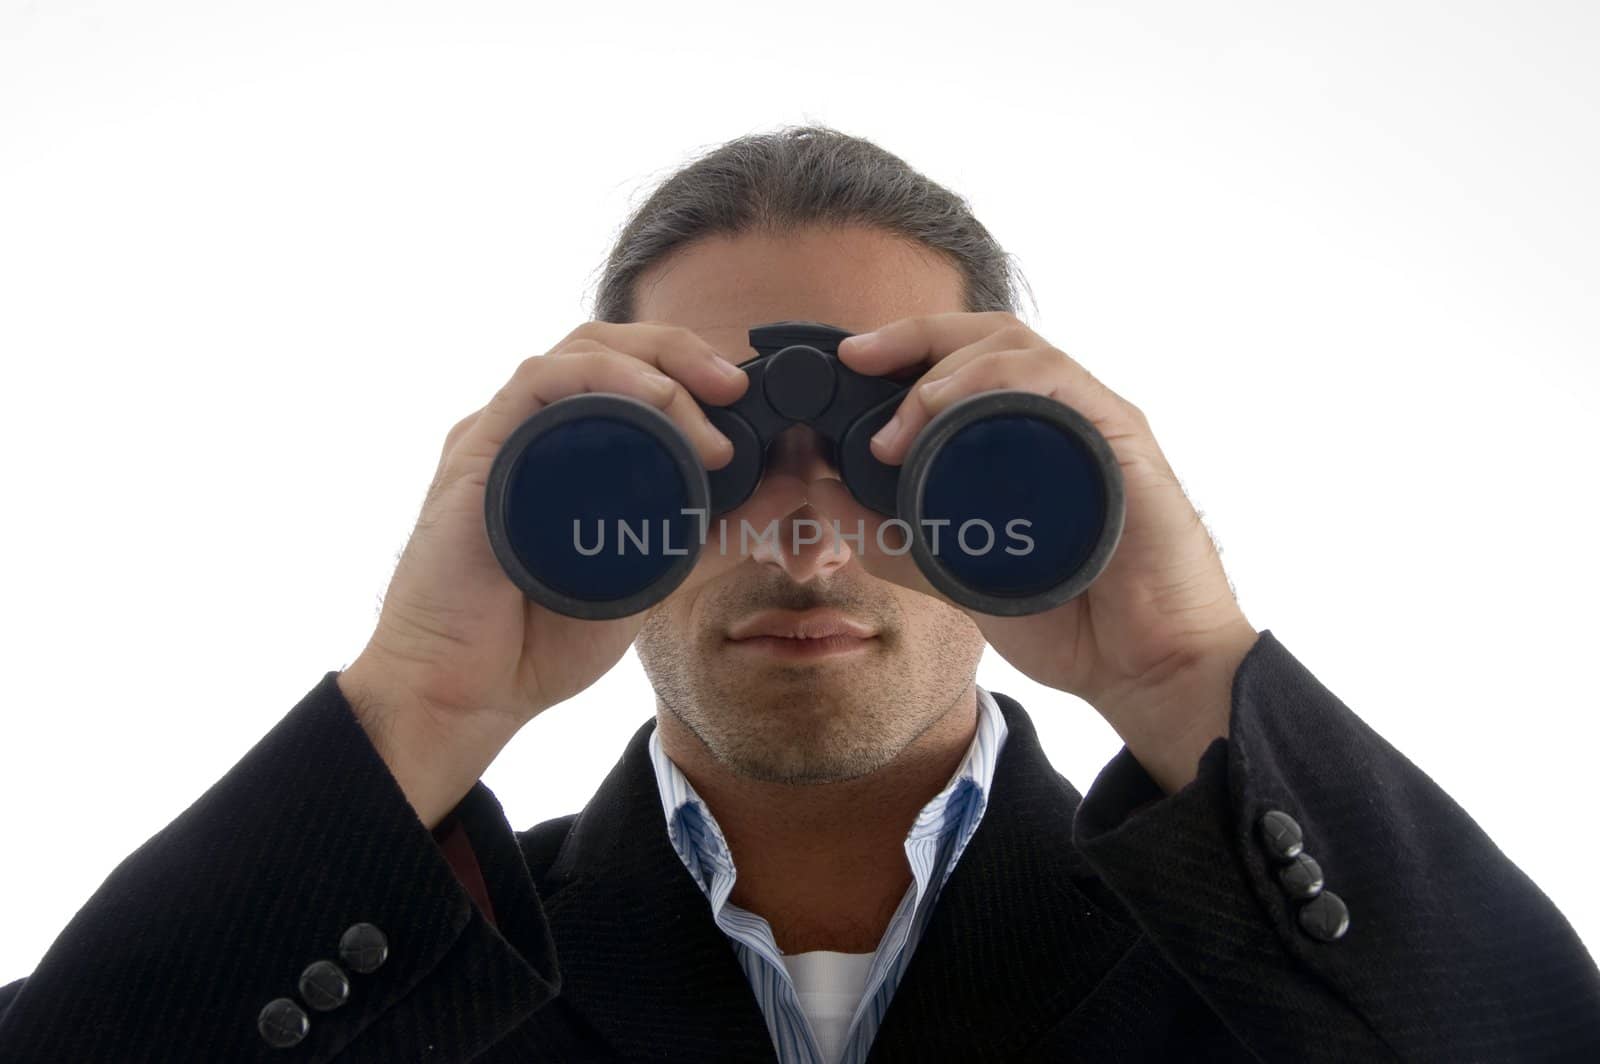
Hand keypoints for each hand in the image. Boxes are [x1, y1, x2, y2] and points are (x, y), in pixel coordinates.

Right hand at [339, 322, 759, 822]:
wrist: (470, 690)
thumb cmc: (544, 634)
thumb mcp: (656, 572)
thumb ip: (716, 529)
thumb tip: (789, 481)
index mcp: (568, 445)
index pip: (629, 370)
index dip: (690, 367)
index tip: (747, 400)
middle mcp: (534, 428)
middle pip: (608, 344)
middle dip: (682, 352)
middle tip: (735, 390)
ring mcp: (503, 433)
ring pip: (579, 351)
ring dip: (655, 366)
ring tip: (710, 405)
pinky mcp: (477, 450)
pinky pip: (538, 383)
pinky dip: (602, 377)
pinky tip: (651, 399)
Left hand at [809, 312, 1259, 791]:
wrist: (1142, 669)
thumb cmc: (1067, 615)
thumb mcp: (952, 573)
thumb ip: (890, 538)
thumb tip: (819, 490)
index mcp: (1024, 433)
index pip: (964, 359)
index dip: (904, 346)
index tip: (846, 359)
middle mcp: (1061, 414)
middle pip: (989, 336)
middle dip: (914, 336)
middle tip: (857, 361)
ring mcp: (1093, 422)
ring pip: (1020, 349)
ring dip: (947, 369)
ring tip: (899, 422)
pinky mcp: (1122, 440)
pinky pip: (1060, 385)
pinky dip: (1000, 383)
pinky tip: (954, 405)